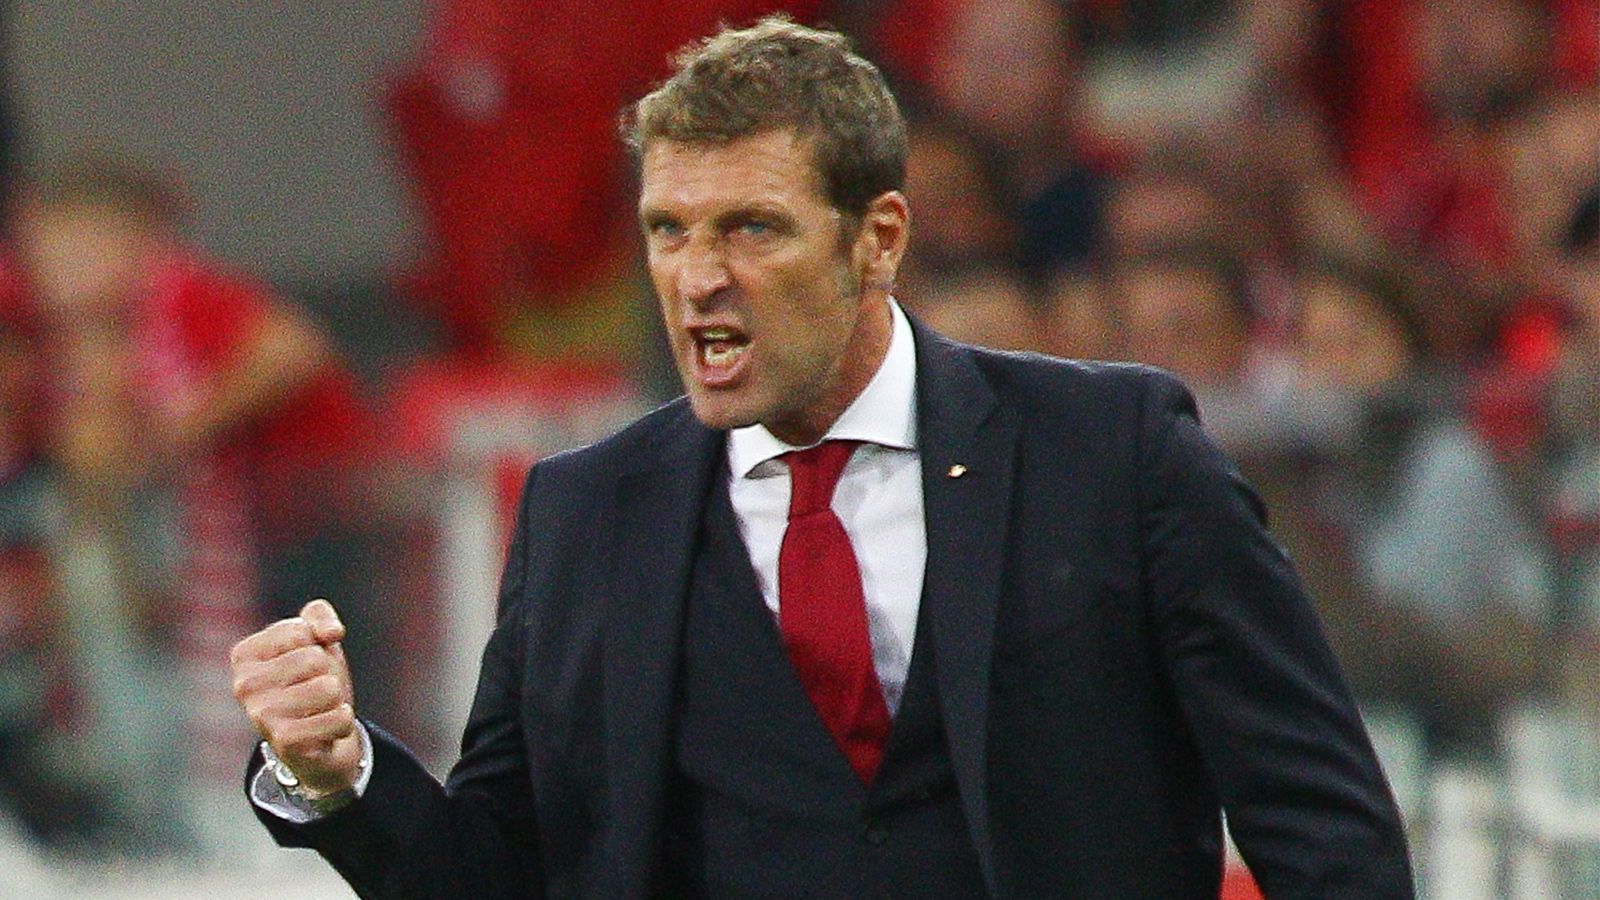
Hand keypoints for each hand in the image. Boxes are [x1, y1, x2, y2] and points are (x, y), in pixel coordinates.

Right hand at [231, 599, 361, 796]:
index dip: (317, 645)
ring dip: (337, 700)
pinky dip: (343, 723)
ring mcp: (261, 716)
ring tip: (319, 710)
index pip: (300, 631)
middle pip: (315, 660)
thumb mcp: (316, 639)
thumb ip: (319, 616)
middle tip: (314, 691)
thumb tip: (331, 633)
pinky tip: (325, 732)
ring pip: (329, 688)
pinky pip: (339, 718)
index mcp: (244, 655)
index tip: (305, 665)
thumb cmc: (312, 681)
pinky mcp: (285, 742)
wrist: (318, 739)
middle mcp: (244, 685)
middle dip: (328, 673)